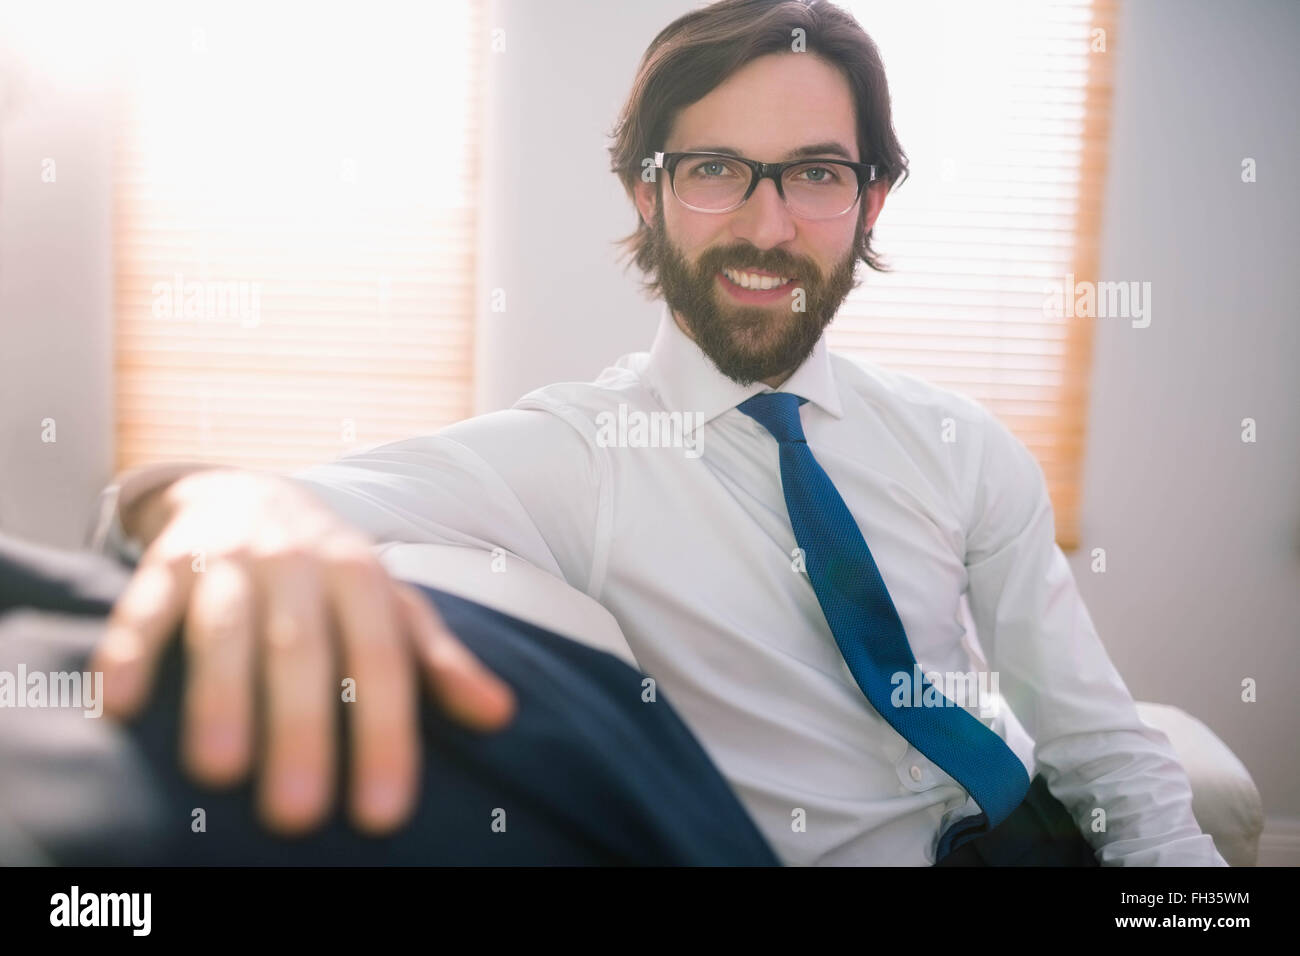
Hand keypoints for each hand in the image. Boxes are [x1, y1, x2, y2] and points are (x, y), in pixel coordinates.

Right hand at [90, 468, 515, 834]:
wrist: (250, 489)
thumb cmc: (332, 573)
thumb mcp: (392, 606)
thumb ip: (439, 660)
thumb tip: (500, 715)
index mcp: (362, 577)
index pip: (380, 660)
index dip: (383, 735)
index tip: (381, 814)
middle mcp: (298, 563)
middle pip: (302, 648)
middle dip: (301, 729)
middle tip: (297, 814)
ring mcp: (229, 558)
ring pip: (225, 626)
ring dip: (220, 695)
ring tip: (219, 772)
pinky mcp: (166, 561)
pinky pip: (146, 603)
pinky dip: (130, 651)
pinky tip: (121, 707)